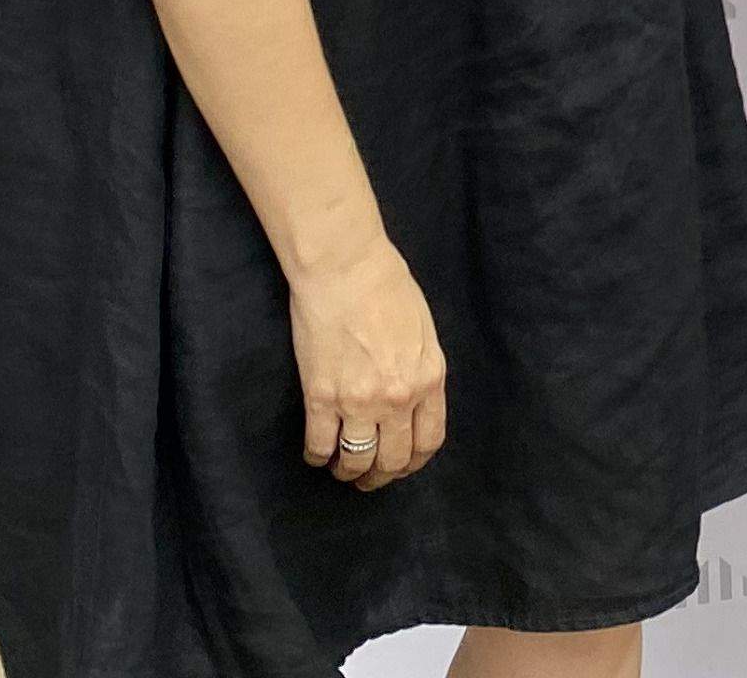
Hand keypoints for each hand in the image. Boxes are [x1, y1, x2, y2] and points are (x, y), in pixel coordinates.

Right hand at [291, 238, 446, 489]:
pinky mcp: (321, 397)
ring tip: (341, 467)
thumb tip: (413, 403)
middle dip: (380, 476)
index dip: (412, 462)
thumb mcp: (424, 334)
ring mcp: (359, 401)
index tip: (400, 466)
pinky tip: (317, 453)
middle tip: (368, 477)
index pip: (428, 442)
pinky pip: (319, 446)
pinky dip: (317, 456)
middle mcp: (399, 398)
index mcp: (429, 379)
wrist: (347, 269)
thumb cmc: (388, 289)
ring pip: (356, 461)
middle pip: (393, 460)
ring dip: (348, 471)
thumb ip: (421, 373)